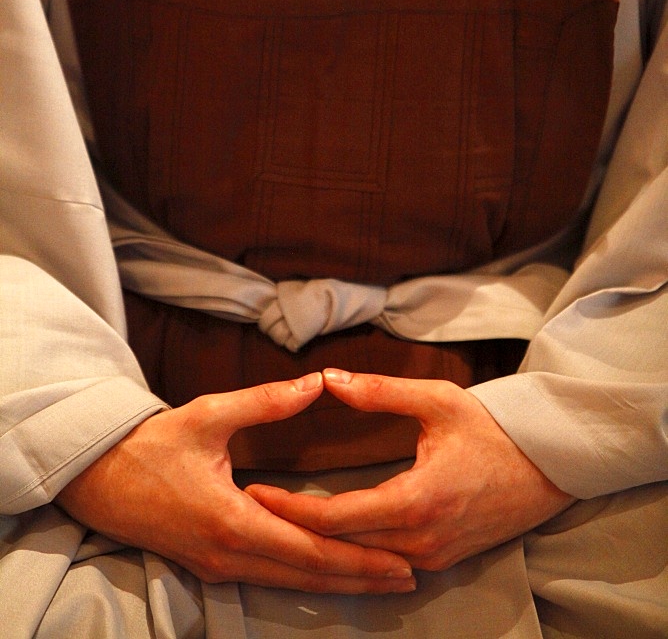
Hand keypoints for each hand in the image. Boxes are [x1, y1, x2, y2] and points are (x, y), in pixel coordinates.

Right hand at [56, 373, 414, 592]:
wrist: (98, 478)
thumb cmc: (153, 444)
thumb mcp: (210, 414)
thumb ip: (266, 401)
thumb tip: (317, 382)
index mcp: (233, 519)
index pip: (310, 548)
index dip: (358, 556)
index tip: (399, 557)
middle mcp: (229, 553)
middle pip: (307, 576)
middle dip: (360, 578)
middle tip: (408, 577)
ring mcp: (218, 565)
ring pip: (289, 582)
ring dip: (337, 583)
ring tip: (380, 580)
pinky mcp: (211, 564)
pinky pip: (269, 577)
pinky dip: (306, 578)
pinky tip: (328, 573)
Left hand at [246, 370, 573, 571]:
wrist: (549, 466)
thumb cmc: (492, 429)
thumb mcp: (436, 399)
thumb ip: (379, 390)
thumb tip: (328, 378)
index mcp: (416, 500)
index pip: (335, 517)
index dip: (290, 508)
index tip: (255, 494)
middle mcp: (421, 540)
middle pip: (340, 547)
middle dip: (292, 530)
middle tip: (250, 509)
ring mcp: (433, 556)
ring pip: (360, 561)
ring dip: (319, 543)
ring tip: (278, 521)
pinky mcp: (442, 560)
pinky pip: (384, 562)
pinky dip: (350, 550)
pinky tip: (325, 533)